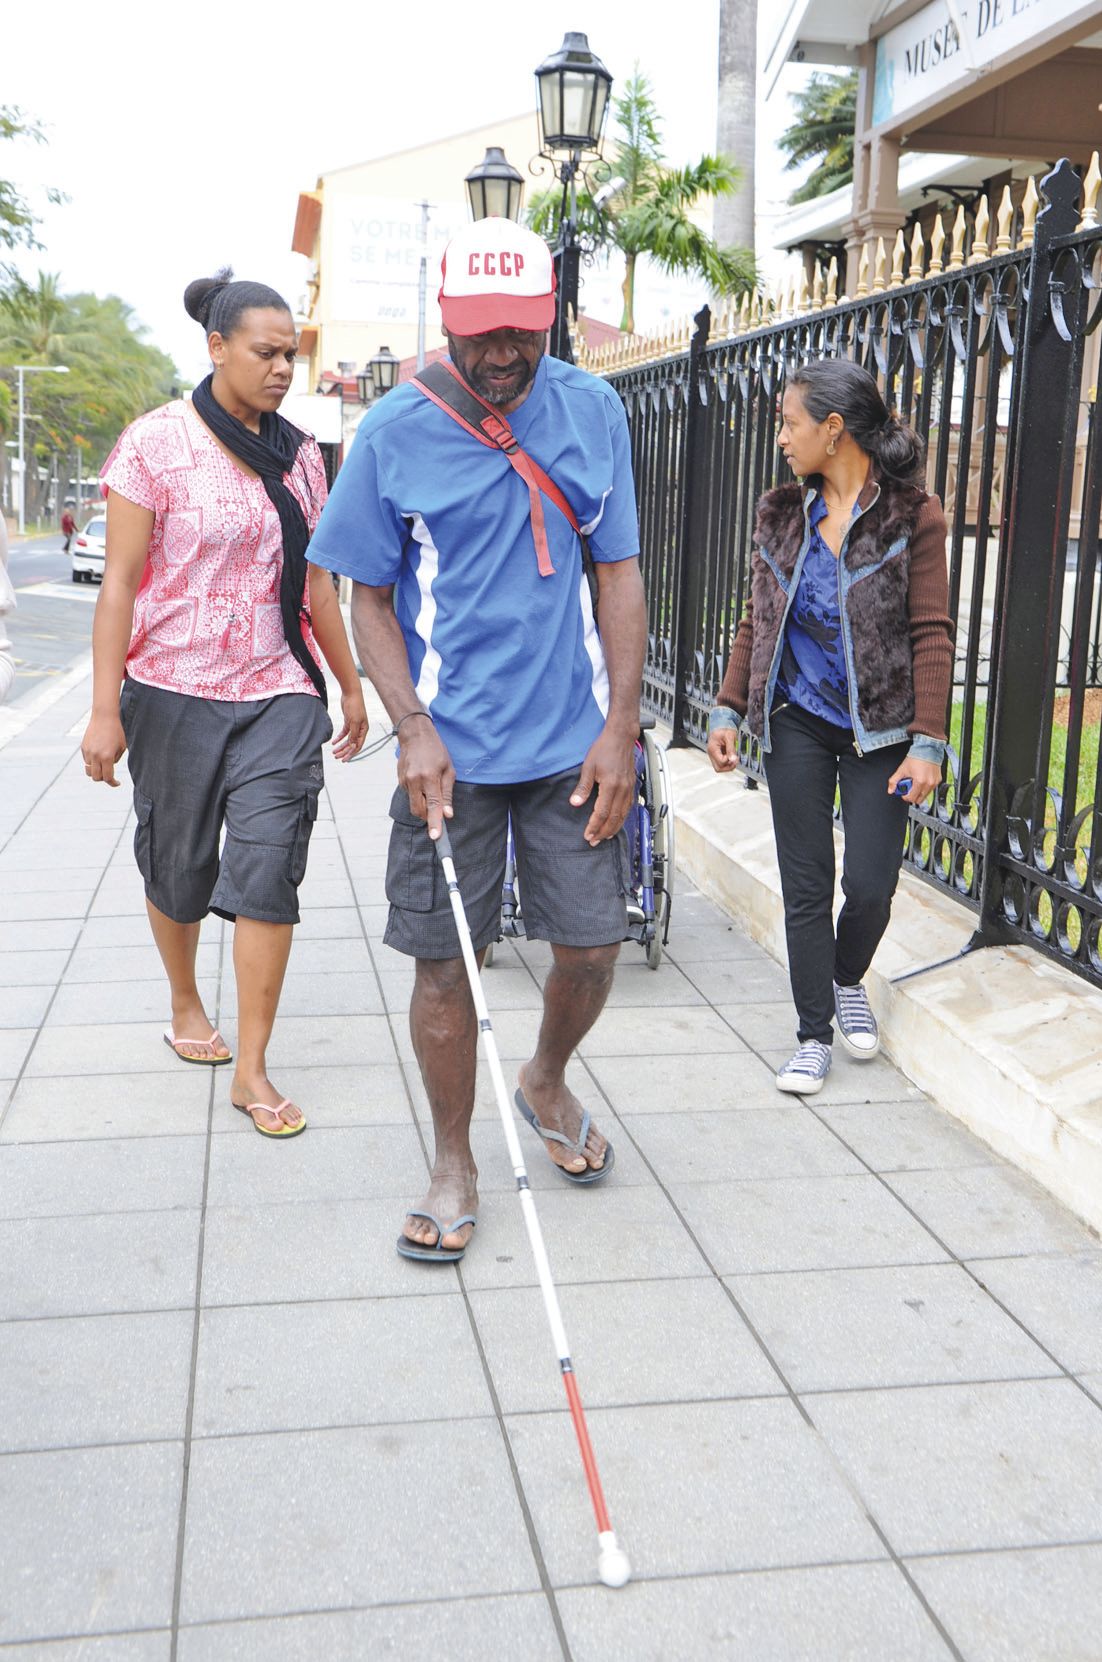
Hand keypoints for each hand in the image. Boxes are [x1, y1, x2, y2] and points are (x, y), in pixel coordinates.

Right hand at [82, 711, 126, 787]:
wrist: (104, 717)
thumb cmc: (116, 731)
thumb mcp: (121, 747)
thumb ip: (115, 760)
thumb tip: (109, 768)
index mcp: (107, 757)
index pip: (107, 777)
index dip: (113, 783)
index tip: (117, 783)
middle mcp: (96, 756)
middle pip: (96, 777)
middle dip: (103, 778)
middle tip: (109, 775)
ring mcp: (88, 752)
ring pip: (89, 770)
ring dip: (96, 771)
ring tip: (102, 766)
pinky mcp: (83, 747)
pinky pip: (86, 760)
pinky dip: (92, 761)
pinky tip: (98, 754)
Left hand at [332, 685, 368, 760]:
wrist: (351, 694)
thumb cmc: (355, 706)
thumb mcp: (354, 721)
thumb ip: (354, 734)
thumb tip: (353, 746)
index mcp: (364, 730)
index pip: (358, 746)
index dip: (351, 754)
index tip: (344, 759)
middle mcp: (360, 729)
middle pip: (352, 744)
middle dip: (344, 751)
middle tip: (336, 757)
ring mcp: (354, 726)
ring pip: (347, 740)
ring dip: (341, 746)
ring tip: (334, 752)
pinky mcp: (348, 722)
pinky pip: (344, 733)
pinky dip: (339, 738)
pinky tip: (333, 742)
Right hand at [397, 720, 455, 839]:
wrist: (415, 735)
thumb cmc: (436, 751)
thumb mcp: (448, 770)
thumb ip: (447, 794)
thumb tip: (447, 815)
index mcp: (429, 777)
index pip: (433, 805)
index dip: (434, 822)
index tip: (435, 836)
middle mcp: (414, 780)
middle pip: (419, 810)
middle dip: (428, 815)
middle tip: (438, 810)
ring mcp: (405, 781)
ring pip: (414, 804)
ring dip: (423, 803)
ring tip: (430, 786)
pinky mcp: (400, 781)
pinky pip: (410, 795)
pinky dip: (418, 794)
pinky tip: (422, 780)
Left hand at [571, 721, 636, 846]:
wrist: (621, 737)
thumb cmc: (603, 749)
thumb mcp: (588, 766)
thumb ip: (583, 787)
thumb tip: (575, 803)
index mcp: (611, 786)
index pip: (602, 813)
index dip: (594, 826)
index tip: (588, 835)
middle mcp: (623, 789)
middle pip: (614, 818)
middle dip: (603, 832)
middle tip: (594, 841)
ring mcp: (629, 788)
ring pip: (623, 815)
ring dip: (614, 828)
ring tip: (605, 837)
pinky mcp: (631, 786)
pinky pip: (628, 807)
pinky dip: (622, 818)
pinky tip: (617, 823)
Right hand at [707, 728, 738, 772]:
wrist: (721, 725)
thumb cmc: (724, 729)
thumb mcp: (729, 737)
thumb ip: (731, 749)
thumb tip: (733, 759)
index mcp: (712, 749)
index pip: (721, 762)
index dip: (729, 760)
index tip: (734, 755)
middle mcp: (711, 754)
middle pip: (718, 768)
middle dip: (728, 767)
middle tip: (735, 760)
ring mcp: (713, 756)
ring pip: (719, 768)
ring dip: (728, 766)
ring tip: (734, 759)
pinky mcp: (716, 756)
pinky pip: (721, 764)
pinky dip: (727, 763)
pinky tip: (731, 757)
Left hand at [888, 756, 941, 804]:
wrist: (927, 749)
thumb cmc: (916, 757)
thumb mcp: (902, 769)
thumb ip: (894, 781)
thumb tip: (890, 790)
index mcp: (919, 782)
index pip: (911, 798)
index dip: (905, 796)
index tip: (903, 791)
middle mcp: (928, 784)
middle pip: (919, 799)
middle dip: (912, 795)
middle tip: (909, 786)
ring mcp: (934, 783)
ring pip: (925, 795)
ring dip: (918, 791)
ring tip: (915, 781)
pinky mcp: (938, 780)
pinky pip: (930, 789)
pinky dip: (925, 787)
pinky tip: (921, 779)